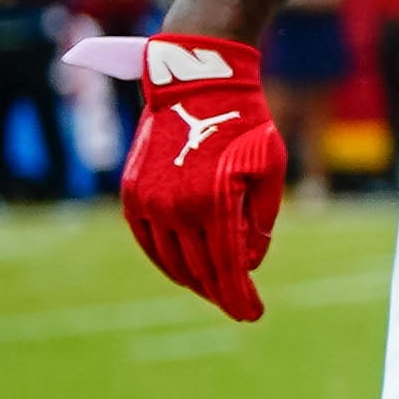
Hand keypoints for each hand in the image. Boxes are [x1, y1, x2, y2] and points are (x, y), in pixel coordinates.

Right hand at [112, 33, 288, 320]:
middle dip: (221, 293)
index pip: (229, 267)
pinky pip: (147, 241)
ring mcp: (148, 202)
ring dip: (194, 280)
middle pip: (200, 269)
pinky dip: (166, 259)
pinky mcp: (131, 193)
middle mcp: (176, 208)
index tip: (252, 314)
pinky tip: (184, 270)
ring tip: (215, 290)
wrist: (195, 85)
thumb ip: (258, 222)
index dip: (240, 296)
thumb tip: (247, 265)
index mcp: (215, 204)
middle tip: (238, 308)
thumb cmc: (244, 125)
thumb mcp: (268, 170)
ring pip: (171, 260)